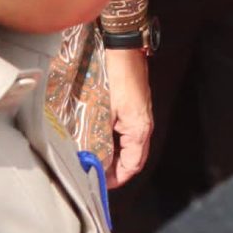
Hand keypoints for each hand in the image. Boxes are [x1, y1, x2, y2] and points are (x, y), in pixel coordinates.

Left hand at [101, 47, 152, 186]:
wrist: (121, 47)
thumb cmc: (116, 76)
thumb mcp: (102, 112)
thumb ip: (97, 140)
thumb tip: (91, 162)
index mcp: (139, 129)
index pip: (132, 165)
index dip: (117, 179)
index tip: (100, 185)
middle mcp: (142, 123)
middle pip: (131, 156)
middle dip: (113, 169)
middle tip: (92, 173)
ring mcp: (138, 113)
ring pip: (126, 144)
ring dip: (111, 154)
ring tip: (90, 157)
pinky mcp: (132, 105)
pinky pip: (123, 130)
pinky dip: (111, 140)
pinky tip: (95, 137)